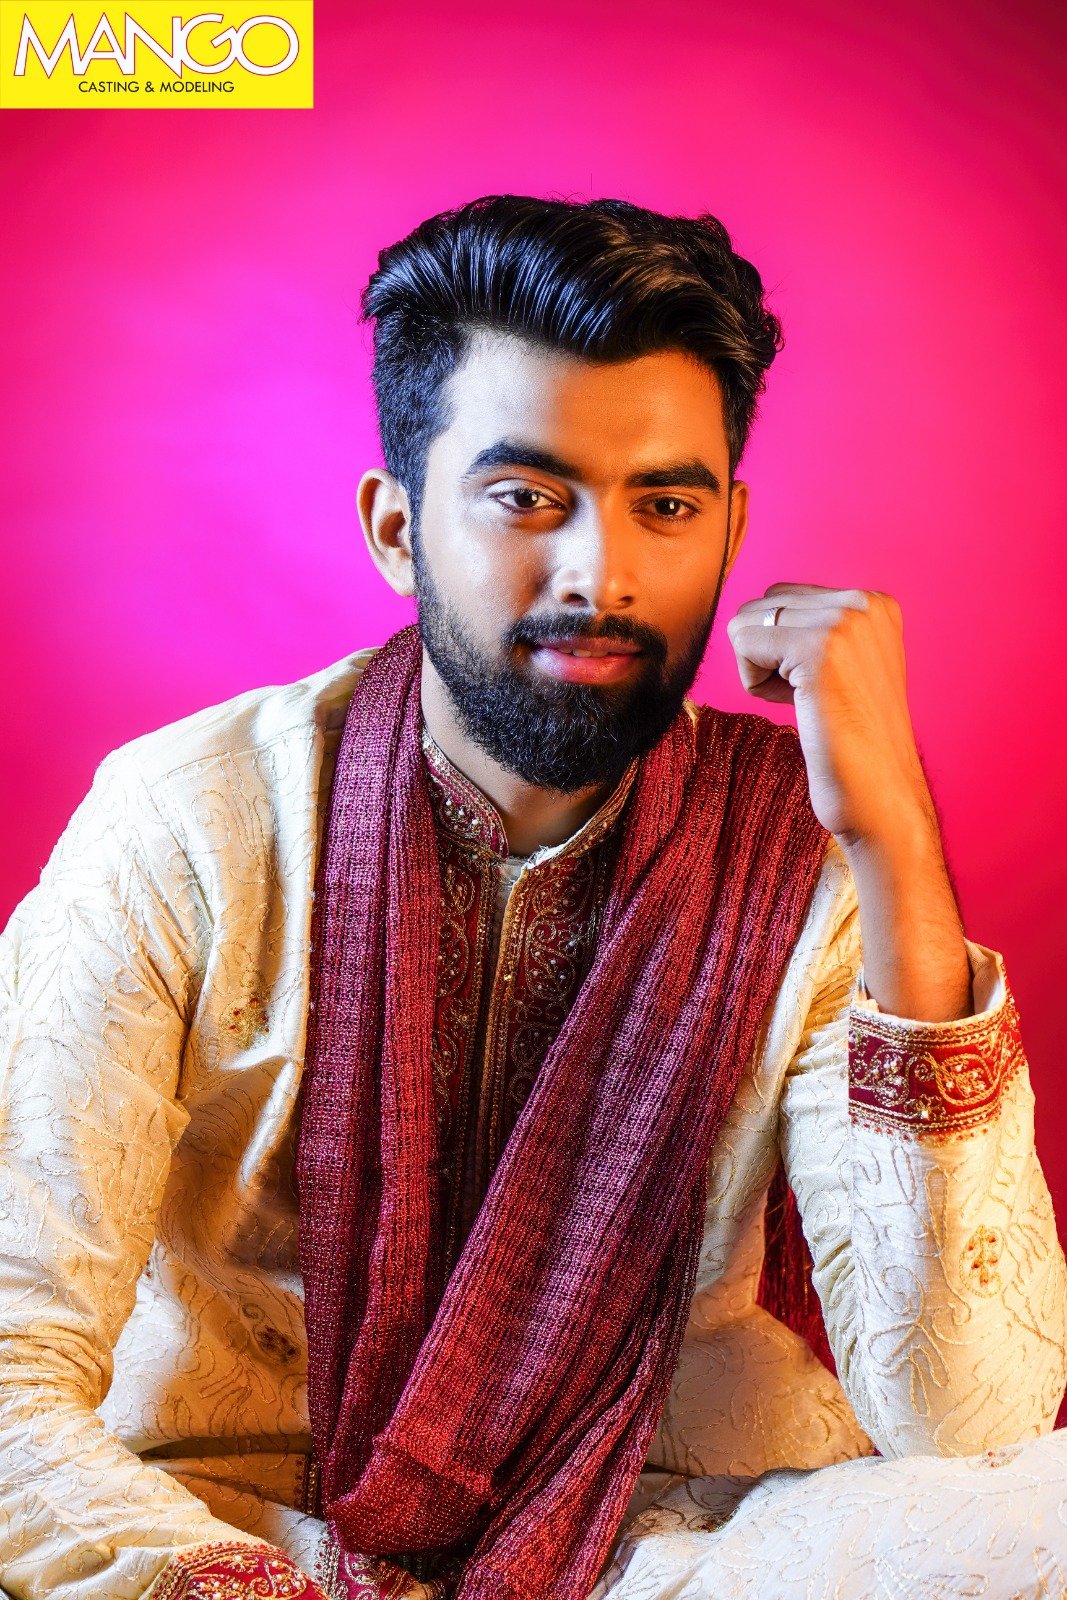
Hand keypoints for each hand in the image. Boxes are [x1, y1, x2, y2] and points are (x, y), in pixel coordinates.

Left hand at [725, 582, 934, 849]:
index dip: (783, 649)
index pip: (784, 597)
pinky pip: (744, 642)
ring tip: (807, 703)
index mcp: (875, 603)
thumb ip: (812, 629)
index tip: (822, 687)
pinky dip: (754, 682)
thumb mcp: (842, 666)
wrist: (880, 795)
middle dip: (768, 655)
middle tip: (810, 699)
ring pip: (748, 621)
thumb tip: (752, 613)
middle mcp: (865, 603)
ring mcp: (845, 622)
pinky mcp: (819, 648)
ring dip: (760, 669)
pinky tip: (795, 707)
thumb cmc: (851, 741)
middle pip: (762, 605)